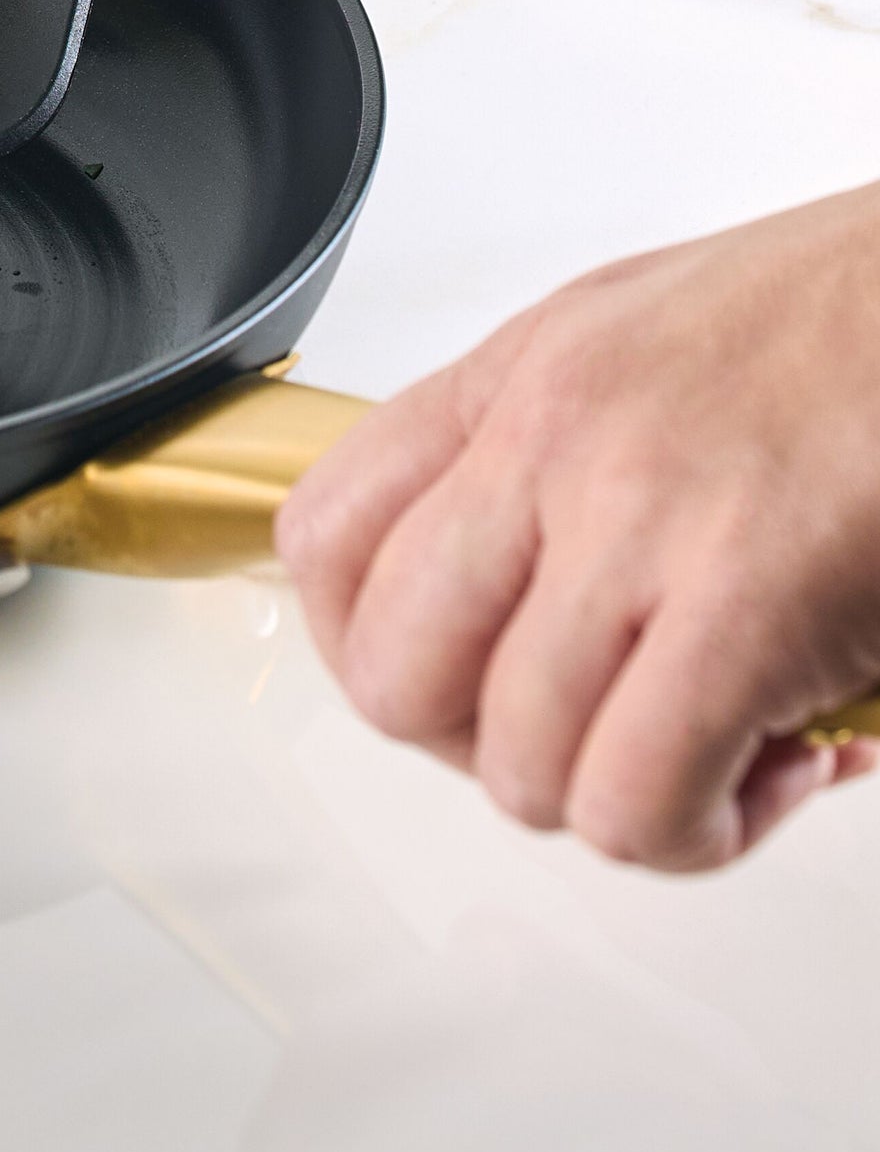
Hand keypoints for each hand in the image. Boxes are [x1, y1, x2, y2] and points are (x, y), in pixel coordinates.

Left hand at [275, 185, 879, 869]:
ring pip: (518, 764)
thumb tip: (505, 586)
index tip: (453, 677)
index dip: (366, 646)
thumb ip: (543, 448)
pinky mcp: (746, 603)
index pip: (323, 538)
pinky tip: (770, 774)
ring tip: (709, 755)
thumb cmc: (855, 320)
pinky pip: (632, 797)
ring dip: (613, 804)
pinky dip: (692, 831)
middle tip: (578, 735)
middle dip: (477, 748)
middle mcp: (548, 441)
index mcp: (516, 379)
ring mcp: (636, 521)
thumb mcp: (640, 338)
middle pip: (392, 676)